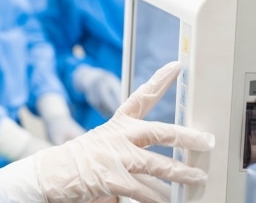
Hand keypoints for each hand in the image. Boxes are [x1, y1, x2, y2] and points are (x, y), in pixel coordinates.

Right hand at [0, 61, 213, 202]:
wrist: (48, 176)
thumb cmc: (78, 163)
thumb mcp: (103, 147)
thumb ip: (130, 151)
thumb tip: (163, 171)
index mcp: (116, 125)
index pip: (140, 97)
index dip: (159, 81)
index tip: (176, 66)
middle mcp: (118, 136)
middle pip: (160, 131)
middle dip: (187, 135)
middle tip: (207, 139)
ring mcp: (116, 157)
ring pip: (159, 165)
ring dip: (182, 173)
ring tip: (199, 177)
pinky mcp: (113, 180)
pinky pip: (144, 191)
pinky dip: (159, 198)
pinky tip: (171, 201)